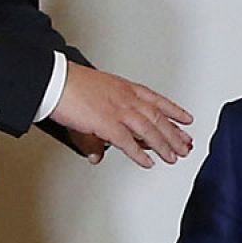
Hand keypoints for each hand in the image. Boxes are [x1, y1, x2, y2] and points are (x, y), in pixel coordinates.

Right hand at [50, 63, 193, 167]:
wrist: (55, 80)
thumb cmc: (71, 85)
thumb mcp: (95, 98)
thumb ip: (99, 128)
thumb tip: (98, 153)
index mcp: (125, 88)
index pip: (156, 100)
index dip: (174, 110)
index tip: (186, 119)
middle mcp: (126, 98)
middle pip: (157, 117)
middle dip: (174, 133)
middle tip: (186, 145)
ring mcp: (118, 110)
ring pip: (148, 130)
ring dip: (163, 145)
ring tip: (173, 157)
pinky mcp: (106, 123)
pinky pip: (127, 142)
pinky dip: (139, 154)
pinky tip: (148, 162)